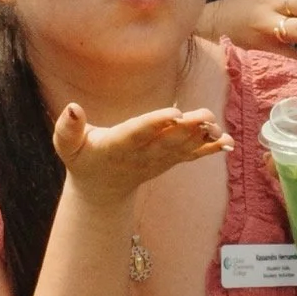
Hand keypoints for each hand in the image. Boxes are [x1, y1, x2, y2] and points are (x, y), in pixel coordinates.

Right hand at [53, 102, 229, 210]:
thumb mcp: (67, 146)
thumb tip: (72, 107)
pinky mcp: (169, 161)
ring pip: (182, 147)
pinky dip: (210, 149)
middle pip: (167, 140)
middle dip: (187, 128)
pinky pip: (191, 155)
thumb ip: (68, 128)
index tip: (173, 113)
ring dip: (202, 137)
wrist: (101, 188)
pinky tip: (229, 142)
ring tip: (218, 126)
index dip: (155, 123)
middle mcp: (141, 154)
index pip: (138, 133)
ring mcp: (158, 160)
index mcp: (117, 146)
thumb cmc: (83, 158)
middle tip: (205, 116)